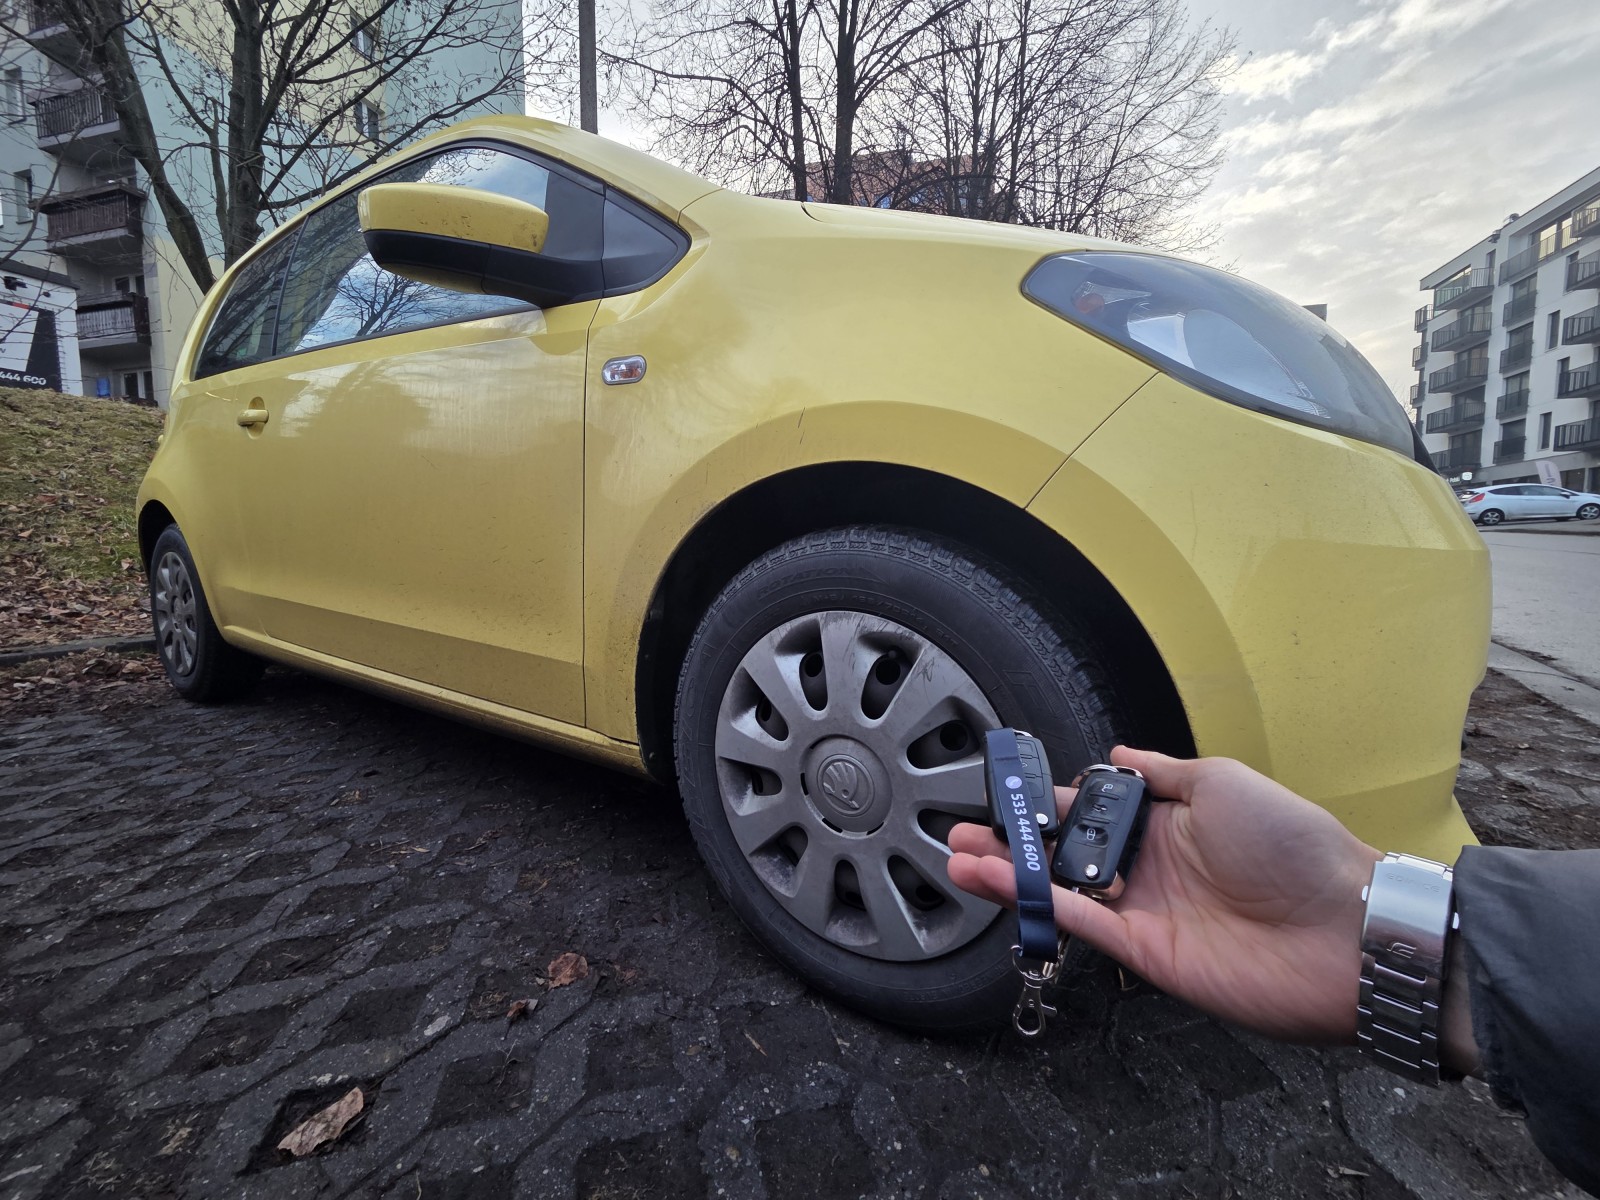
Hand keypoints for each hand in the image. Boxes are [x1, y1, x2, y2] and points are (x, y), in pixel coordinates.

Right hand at [947, 746, 1381, 1043]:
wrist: (1343, 930)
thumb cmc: (1296, 846)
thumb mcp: (1225, 781)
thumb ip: (1163, 773)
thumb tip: (1121, 753)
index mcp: (1169, 823)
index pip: (1092, 809)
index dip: (1047, 800)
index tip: (1003, 790)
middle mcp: (1150, 867)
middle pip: (1063, 853)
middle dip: (1011, 841)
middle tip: (960, 830)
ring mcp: (1144, 911)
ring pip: (1058, 890)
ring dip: (1007, 873)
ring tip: (957, 856)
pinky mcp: (1144, 952)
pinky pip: (1078, 923)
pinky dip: (1033, 903)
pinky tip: (996, 881)